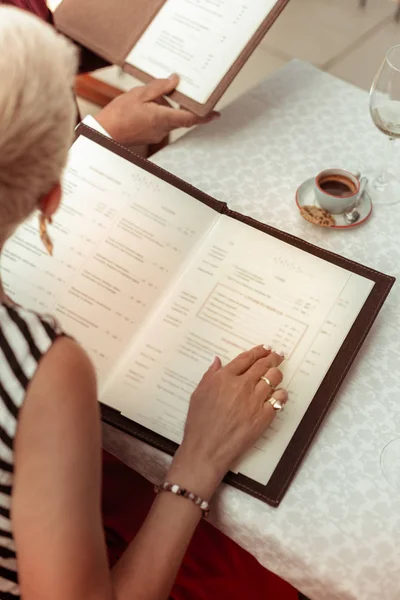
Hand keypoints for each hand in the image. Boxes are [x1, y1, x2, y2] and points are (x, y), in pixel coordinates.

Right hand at [95, 74, 218, 144]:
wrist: (104, 133)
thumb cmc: (118, 115)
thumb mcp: (139, 94)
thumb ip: (159, 88)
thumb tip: (175, 81)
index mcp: (162, 118)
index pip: (190, 118)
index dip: (205, 116)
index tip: (215, 114)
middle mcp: (162, 129)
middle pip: (179, 115)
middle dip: (174, 103)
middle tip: (167, 92)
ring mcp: (156, 134)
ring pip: (168, 118)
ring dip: (161, 107)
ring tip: (143, 99)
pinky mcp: (150, 136)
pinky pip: (158, 122)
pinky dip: (154, 113)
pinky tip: (140, 107)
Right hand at [168, 346, 287, 497]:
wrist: (207, 450)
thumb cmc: (198, 424)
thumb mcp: (198, 394)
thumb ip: (210, 375)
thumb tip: (218, 361)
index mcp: (224, 378)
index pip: (246, 359)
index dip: (257, 351)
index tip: (264, 348)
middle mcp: (241, 385)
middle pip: (263, 365)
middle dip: (272, 357)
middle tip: (277, 355)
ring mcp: (255, 400)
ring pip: (274, 378)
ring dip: (277, 373)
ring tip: (277, 373)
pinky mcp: (264, 416)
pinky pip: (279, 399)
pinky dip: (281, 394)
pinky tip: (279, 394)